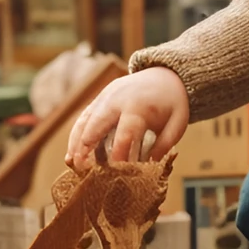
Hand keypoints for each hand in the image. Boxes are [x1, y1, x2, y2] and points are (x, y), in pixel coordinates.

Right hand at [65, 68, 189, 168]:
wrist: (165, 74)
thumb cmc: (172, 103)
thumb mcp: (177, 123)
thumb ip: (164, 145)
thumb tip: (149, 166)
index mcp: (138, 107)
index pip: (124, 135)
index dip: (118, 156)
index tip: (114, 173)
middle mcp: (118, 100)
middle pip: (96, 125)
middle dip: (86, 148)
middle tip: (81, 170)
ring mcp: (106, 96)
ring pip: (85, 120)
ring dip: (75, 141)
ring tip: (71, 163)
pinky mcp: (101, 97)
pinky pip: (84, 115)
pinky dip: (77, 133)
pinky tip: (73, 150)